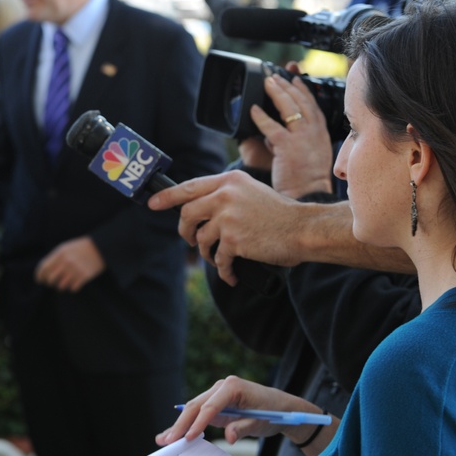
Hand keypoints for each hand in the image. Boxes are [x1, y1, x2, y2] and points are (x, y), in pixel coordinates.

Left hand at [34, 236, 104, 291]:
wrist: (99, 247)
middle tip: (52, 283)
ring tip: (64, 282)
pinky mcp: (84, 276)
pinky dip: (72, 287)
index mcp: (60, 253)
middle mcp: (66, 261)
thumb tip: (43, 272)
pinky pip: (73, 288)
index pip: (43, 268)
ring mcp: (75, 269)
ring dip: (61, 286)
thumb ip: (54, 258)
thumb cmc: (79, 248)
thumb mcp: (65, 248)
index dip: (39, 276)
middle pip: (50, 279)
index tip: (39, 280)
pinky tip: (75, 283)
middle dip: (49, 283)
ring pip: (61, 286)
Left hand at [148, 170, 305, 283]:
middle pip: (188, 214)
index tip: (152, 203)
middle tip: (191, 240)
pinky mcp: (234, 239)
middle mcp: (225, 195)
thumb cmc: (279, 215)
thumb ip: (225, 196)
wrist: (302, 229)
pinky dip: (224, 270)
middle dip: (186, 232)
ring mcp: (228, 217)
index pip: (190, 187)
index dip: (168, 196)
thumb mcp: (251, 192)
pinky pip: (219, 259)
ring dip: (208, 253)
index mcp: (229, 180)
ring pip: (202, 239)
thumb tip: (197, 210)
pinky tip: (231, 275)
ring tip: (220, 259)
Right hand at [156, 376, 334, 449]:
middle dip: (181, 424)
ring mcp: (216, 394)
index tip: (188, 437)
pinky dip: (186, 424)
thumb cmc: (271, 412)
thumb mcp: (260, 421)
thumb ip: (243, 427)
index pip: (210, 406)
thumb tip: (228, 437)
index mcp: (232, 386)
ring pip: (192, 409)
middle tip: (169, 440)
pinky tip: (171, 433)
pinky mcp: (214, 404)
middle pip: (195, 405)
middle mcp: (220, 387)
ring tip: (164, 439)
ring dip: (179, 425)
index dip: (198, 423)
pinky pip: (197, 413)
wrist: (279, 407)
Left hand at [251, 67, 333, 197]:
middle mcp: (314, 132)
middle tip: (274, 75)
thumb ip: (295, 139)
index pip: (313, 104)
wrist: (308, 197)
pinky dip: (262, 117)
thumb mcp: (310, 155)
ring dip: (277, 92)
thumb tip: (274, 129)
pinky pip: (272, 127)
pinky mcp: (288, 147)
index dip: (303, 89)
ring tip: (267, 83)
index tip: (295, 77)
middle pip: (301, 100)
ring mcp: (303, 138)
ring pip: (290, 108)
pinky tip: (253, 110)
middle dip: (287, 85)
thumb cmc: (306, 180)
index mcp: (321, 134)